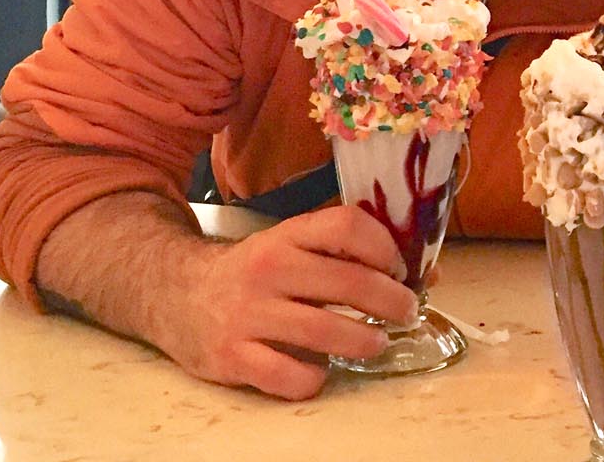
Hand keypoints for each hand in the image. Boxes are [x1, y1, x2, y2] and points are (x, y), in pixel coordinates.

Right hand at [162, 205, 415, 399]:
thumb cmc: (253, 273)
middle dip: (392, 301)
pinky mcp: (233, 357)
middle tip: (407, 312)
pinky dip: (315, 378)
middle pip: (350, 283)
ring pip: (326, 333)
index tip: (400, 269)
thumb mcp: (292, 248)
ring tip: (377, 342)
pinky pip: (290, 376)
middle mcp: (268, 269)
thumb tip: (427, 273)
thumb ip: (347, 255)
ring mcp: (248, 315)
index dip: (386, 248)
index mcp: (287, 235)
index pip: (348, 226)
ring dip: (365, 341)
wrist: (175, 295)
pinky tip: (321, 371)